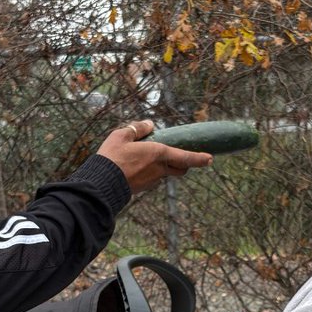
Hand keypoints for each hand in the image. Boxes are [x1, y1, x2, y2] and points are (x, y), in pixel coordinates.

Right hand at [97, 121, 212, 193]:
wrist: (101, 184)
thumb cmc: (112, 157)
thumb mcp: (122, 135)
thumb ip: (138, 129)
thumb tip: (149, 124)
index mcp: (158, 154)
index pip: (185, 157)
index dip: (199, 158)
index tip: (210, 159)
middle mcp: (159, 169)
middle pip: (180, 169)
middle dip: (184, 163)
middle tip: (180, 156)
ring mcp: (152, 181)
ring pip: (165, 173)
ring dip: (163, 166)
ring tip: (145, 157)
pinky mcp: (144, 188)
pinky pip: (153, 178)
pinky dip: (151, 172)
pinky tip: (135, 167)